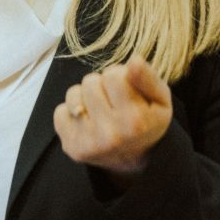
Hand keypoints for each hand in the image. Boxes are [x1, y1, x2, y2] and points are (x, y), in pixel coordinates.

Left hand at [54, 54, 171, 181]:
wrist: (135, 159)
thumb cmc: (147, 121)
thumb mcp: (160, 99)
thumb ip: (148, 78)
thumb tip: (134, 61)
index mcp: (134, 121)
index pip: (113, 75)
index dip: (120, 77)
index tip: (126, 90)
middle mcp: (110, 135)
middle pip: (90, 82)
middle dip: (101, 85)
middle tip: (113, 101)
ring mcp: (88, 143)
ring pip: (73, 94)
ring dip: (85, 97)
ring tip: (100, 110)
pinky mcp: (72, 147)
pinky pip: (59, 111)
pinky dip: (71, 112)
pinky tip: (87, 121)